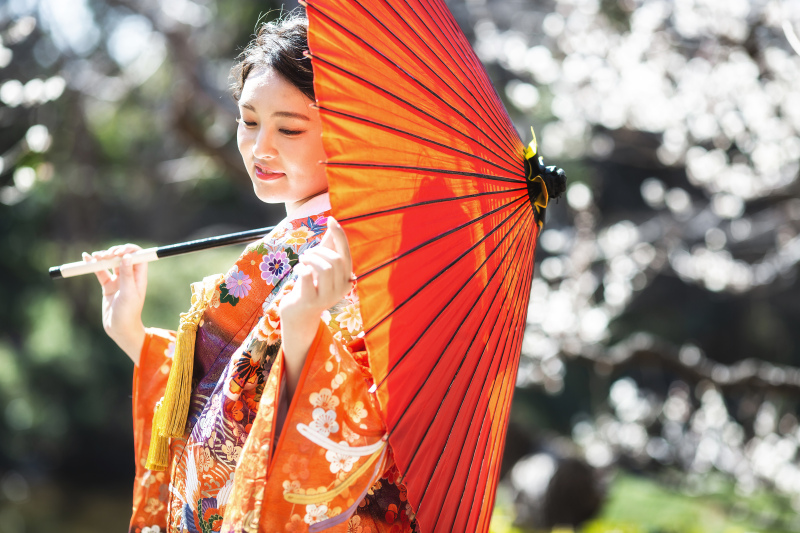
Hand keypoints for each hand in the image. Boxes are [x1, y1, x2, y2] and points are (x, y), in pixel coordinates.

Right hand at [83, 244, 147, 364]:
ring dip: (103, 257)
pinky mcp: (107, 286)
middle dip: (113, 252)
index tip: (118, 251)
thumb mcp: (128, 294)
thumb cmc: (128, 313)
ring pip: (111, 263)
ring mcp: (118, 281)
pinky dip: (93, 265)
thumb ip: (127, 275)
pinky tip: (86, 258)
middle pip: (123, 257)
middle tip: (105, 255)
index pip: (137, 256)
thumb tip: (127, 256)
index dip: (129, 250)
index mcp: (139, 277)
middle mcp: (129, 276)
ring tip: (95, 256)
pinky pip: (100, 272)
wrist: (119, 329)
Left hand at [280, 217, 353, 395]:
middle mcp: (342, 289)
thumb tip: (333, 222)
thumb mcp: (321, 265)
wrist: (298, 314)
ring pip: (325, 268)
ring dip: (310, 258)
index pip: (346, 254)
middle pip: (336, 260)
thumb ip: (328, 246)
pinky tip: (298, 270)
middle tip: (308, 254)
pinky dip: (301, 267)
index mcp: (347, 279)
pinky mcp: (312, 301)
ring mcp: (328, 297)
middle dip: (319, 251)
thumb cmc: (311, 286)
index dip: (340, 235)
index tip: (331, 219)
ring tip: (303, 260)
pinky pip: (308, 275)